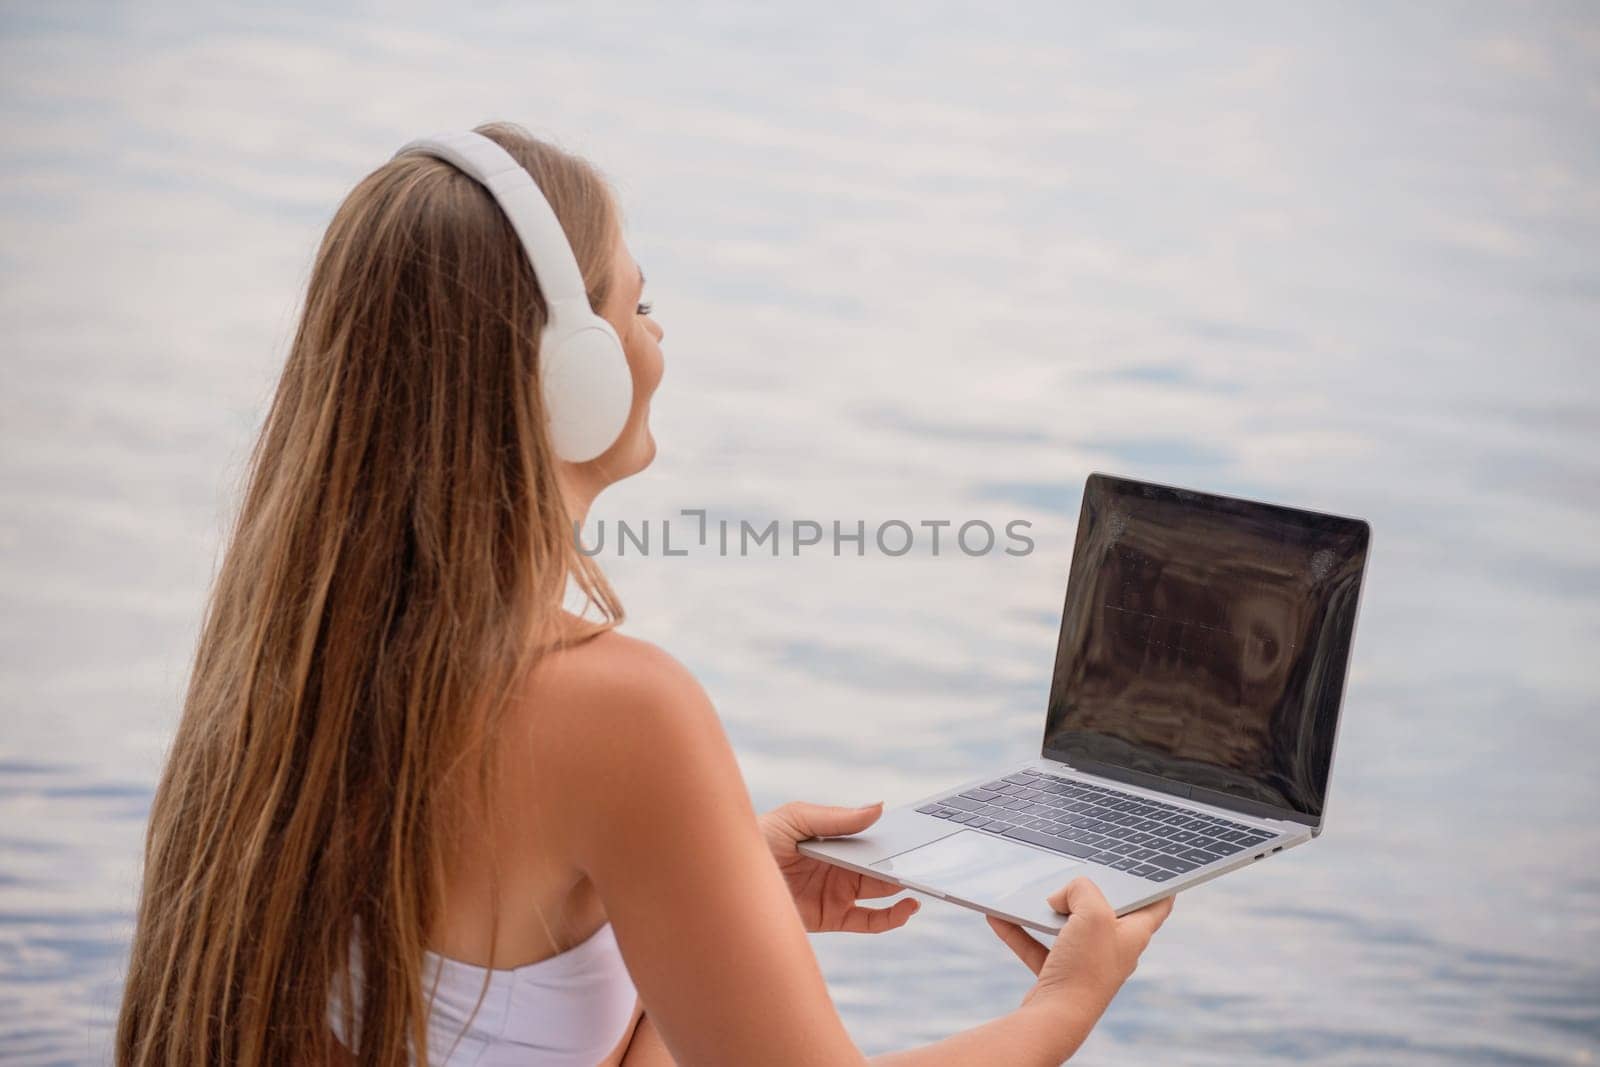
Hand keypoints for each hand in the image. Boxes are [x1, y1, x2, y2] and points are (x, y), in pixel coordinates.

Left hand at [759, 800, 920, 933]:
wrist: (728, 881)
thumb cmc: (756, 840)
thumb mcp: (795, 818)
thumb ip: (837, 818)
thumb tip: (879, 808)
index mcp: (832, 838)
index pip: (869, 837)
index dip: (892, 836)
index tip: (918, 833)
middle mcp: (839, 865)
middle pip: (879, 863)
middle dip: (902, 860)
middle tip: (926, 857)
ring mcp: (837, 892)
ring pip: (881, 891)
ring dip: (903, 886)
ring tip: (922, 879)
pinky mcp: (832, 918)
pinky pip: (870, 921)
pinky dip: (892, 918)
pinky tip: (908, 907)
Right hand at [987, 878, 1172, 1027]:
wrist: (1055, 1018)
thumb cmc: (1085, 968)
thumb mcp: (1093, 913)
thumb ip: (1083, 890)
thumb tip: (1061, 897)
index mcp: (1133, 934)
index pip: (1157, 904)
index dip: (1160, 884)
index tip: (1155, 868)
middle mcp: (1113, 949)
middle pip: (1106, 911)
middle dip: (1089, 892)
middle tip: (1078, 873)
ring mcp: (1085, 962)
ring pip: (1068, 927)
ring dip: (1047, 911)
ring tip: (1032, 893)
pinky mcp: (1059, 974)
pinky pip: (1038, 945)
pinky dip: (1020, 931)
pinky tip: (998, 916)